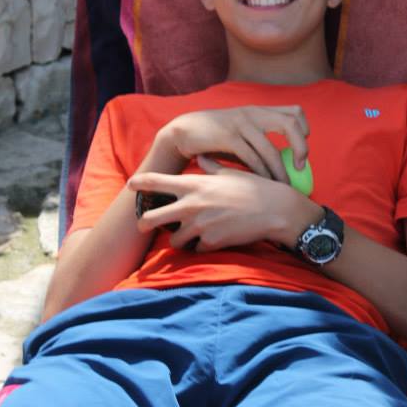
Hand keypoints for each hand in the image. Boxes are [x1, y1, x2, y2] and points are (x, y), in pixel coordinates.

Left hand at [128, 156, 321, 250]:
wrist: (275, 210)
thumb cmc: (255, 188)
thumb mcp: (229, 173)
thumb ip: (210, 166)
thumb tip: (200, 157)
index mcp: (194, 184)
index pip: (156, 182)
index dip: (140, 183)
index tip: (131, 185)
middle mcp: (192, 205)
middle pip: (151, 219)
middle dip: (144, 223)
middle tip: (143, 226)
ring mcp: (200, 225)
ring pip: (174, 240)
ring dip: (178, 240)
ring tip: (186, 237)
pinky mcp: (211, 242)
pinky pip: (197, 249)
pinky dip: (200, 248)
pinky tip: (210, 242)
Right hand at [158, 105, 309, 182]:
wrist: (185, 132)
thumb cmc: (218, 138)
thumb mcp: (243, 133)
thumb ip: (262, 143)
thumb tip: (286, 166)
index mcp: (261, 111)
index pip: (294, 112)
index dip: (304, 129)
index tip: (300, 149)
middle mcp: (254, 113)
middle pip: (290, 123)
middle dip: (300, 147)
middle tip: (299, 167)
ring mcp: (241, 124)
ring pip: (270, 150)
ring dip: (279, 172)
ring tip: (282, 186)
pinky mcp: (228, 137)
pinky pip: (251, 158)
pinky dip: (260, 173)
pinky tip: (262, 183)